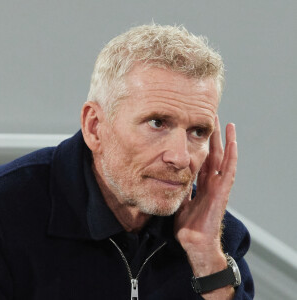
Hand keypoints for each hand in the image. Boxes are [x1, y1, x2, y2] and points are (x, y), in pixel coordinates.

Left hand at [174, 116, 236, 274]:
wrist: (194, 243)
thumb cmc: (188, 226)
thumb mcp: (180, 201)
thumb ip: (180, 189)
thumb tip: (172, 178)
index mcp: (201, 185)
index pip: (203, 160)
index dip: (202, 146)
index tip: (198, 130)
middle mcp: (212, 183)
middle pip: (214, 155)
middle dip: (213, 138)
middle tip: (212, 120)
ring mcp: (219, 187)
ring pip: (224, 159)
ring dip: (226, 142)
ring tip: (226, 124)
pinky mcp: (223, 192)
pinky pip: (229, 171)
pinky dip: (232, 156)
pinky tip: (232, 143)